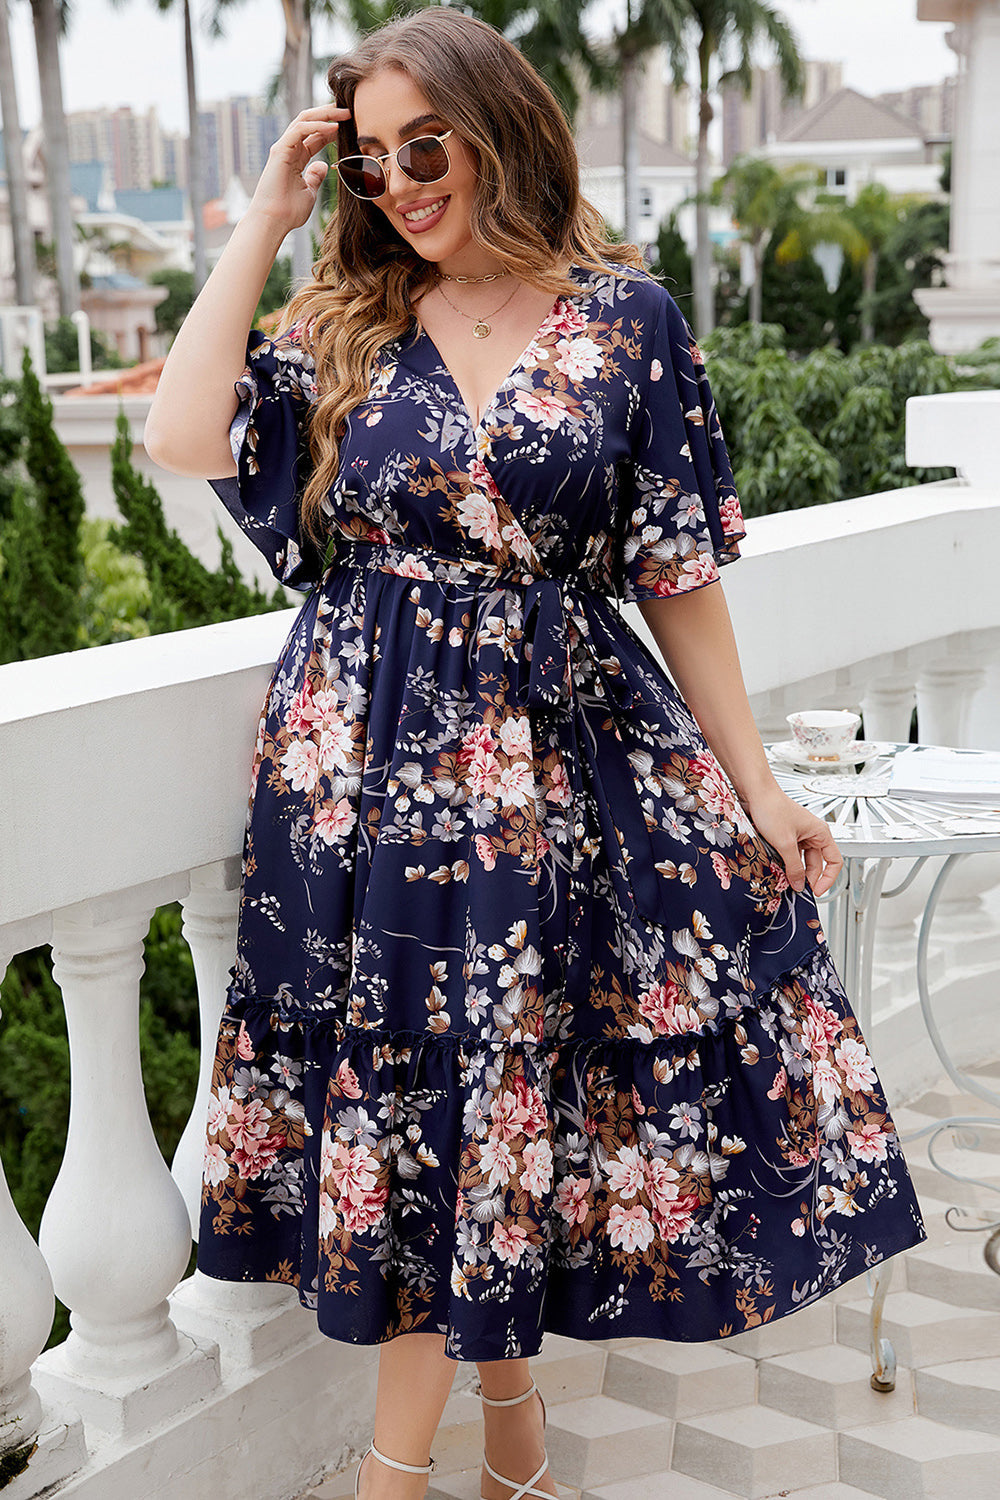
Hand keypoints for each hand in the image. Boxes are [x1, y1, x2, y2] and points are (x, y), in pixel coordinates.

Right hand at [248, 104, 350, 231]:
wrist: (273, 221)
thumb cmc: (288, 211)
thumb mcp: (310, 191)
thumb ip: (315, 176)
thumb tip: (324, 165)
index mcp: (297, 157)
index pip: (316, 135)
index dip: (332, 128)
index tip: (350, 125)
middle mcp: (289, 148)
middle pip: (311, 122)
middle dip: (330, 114)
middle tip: (349, 111)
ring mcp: (284, 147)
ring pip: (304, 120)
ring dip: (325, 115)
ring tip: (343, 114)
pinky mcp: (280, 150)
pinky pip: (299, 130)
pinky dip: (316, 126)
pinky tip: (332, 127)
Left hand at [742, 783, 842, 897]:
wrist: (754, 794)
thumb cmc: (772, 808)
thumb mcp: (785, 843)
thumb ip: (794, 867)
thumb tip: (799, 884)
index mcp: (820, 833)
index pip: (834, 861)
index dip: (828, 878)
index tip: (817, 890)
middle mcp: (812, 834)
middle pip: (816, 863)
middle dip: (808, 878)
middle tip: (798, 890)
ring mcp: (798, 835)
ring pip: (802, 860)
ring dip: (795, 871)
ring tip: (786, 881)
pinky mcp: (785, 836)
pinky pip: (790, 855)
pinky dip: (786, 863)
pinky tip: (778, 869)